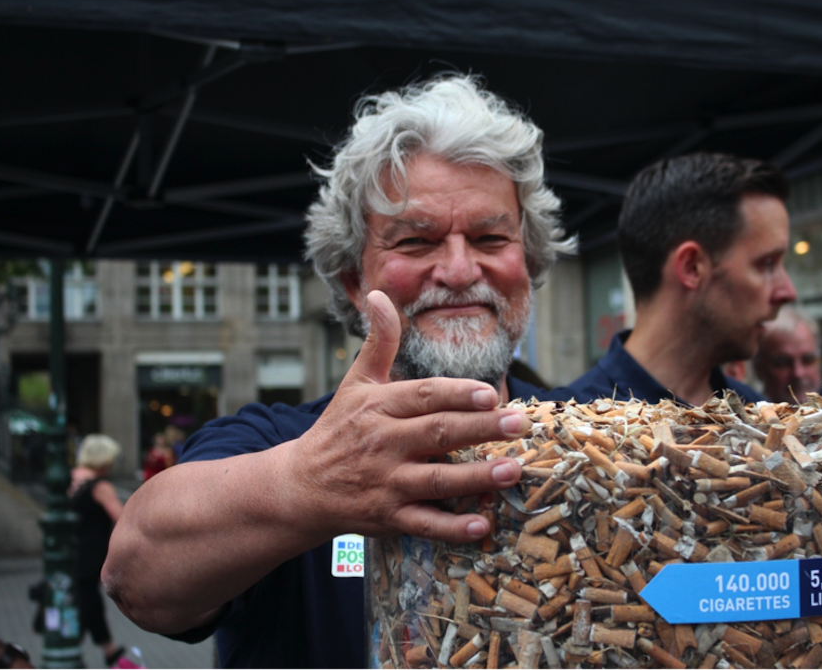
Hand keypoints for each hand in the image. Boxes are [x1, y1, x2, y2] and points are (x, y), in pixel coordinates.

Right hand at [287, 290, 527, 542]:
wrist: (300, 486)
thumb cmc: (338, 429)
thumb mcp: (355, 383)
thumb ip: (378, 342)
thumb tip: (379, 295)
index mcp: (379, 407)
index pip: (423, 396)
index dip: (457, 394)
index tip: (490, 393)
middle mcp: (383, 444)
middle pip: (438, 433)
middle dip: (482, 429)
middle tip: (520, 424)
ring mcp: (385, 483)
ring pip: (436, 480)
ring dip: (476, 477)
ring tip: (513, 471)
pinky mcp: (388, 518)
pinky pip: (424, 524)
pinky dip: (451, 527)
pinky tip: (482, 525)